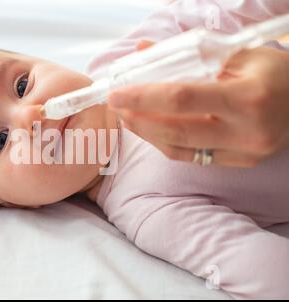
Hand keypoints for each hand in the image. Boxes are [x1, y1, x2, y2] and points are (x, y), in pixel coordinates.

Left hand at [108, 43, 288, 166]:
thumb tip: (143, 50)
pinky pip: (193, 158)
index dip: (143, 96)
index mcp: (248, 97)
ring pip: (180, 149)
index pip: (182, 98)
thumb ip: (189, 53)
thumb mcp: (239, 54)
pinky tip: (151, 130)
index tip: (116, 93)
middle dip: (138, 118)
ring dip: (147, 133)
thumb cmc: (276, 73)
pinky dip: (166, 144)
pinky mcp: (241, 162)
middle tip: (116, 106)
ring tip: (127, 117)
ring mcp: (244, 152)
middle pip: (175, 130)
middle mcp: (246, 131)